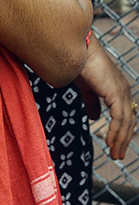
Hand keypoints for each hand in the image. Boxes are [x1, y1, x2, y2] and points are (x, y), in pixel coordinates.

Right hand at [77, 35, 134, 160]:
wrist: (74, 50)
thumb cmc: (78, 63)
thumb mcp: (86, 87)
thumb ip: (92, 102)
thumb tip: (94, 117)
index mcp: (118, 88)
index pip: (125, 114)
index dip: (121, 130)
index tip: (114, 144)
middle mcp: (124, 90)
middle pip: (129, 121)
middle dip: (123, 139)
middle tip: (117, 154)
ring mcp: (121, 92)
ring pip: (126, 122)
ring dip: (120, 140)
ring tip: (114, 153)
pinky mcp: (115, 93)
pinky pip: (119, 118)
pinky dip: (115, 132)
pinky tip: (109, 142)